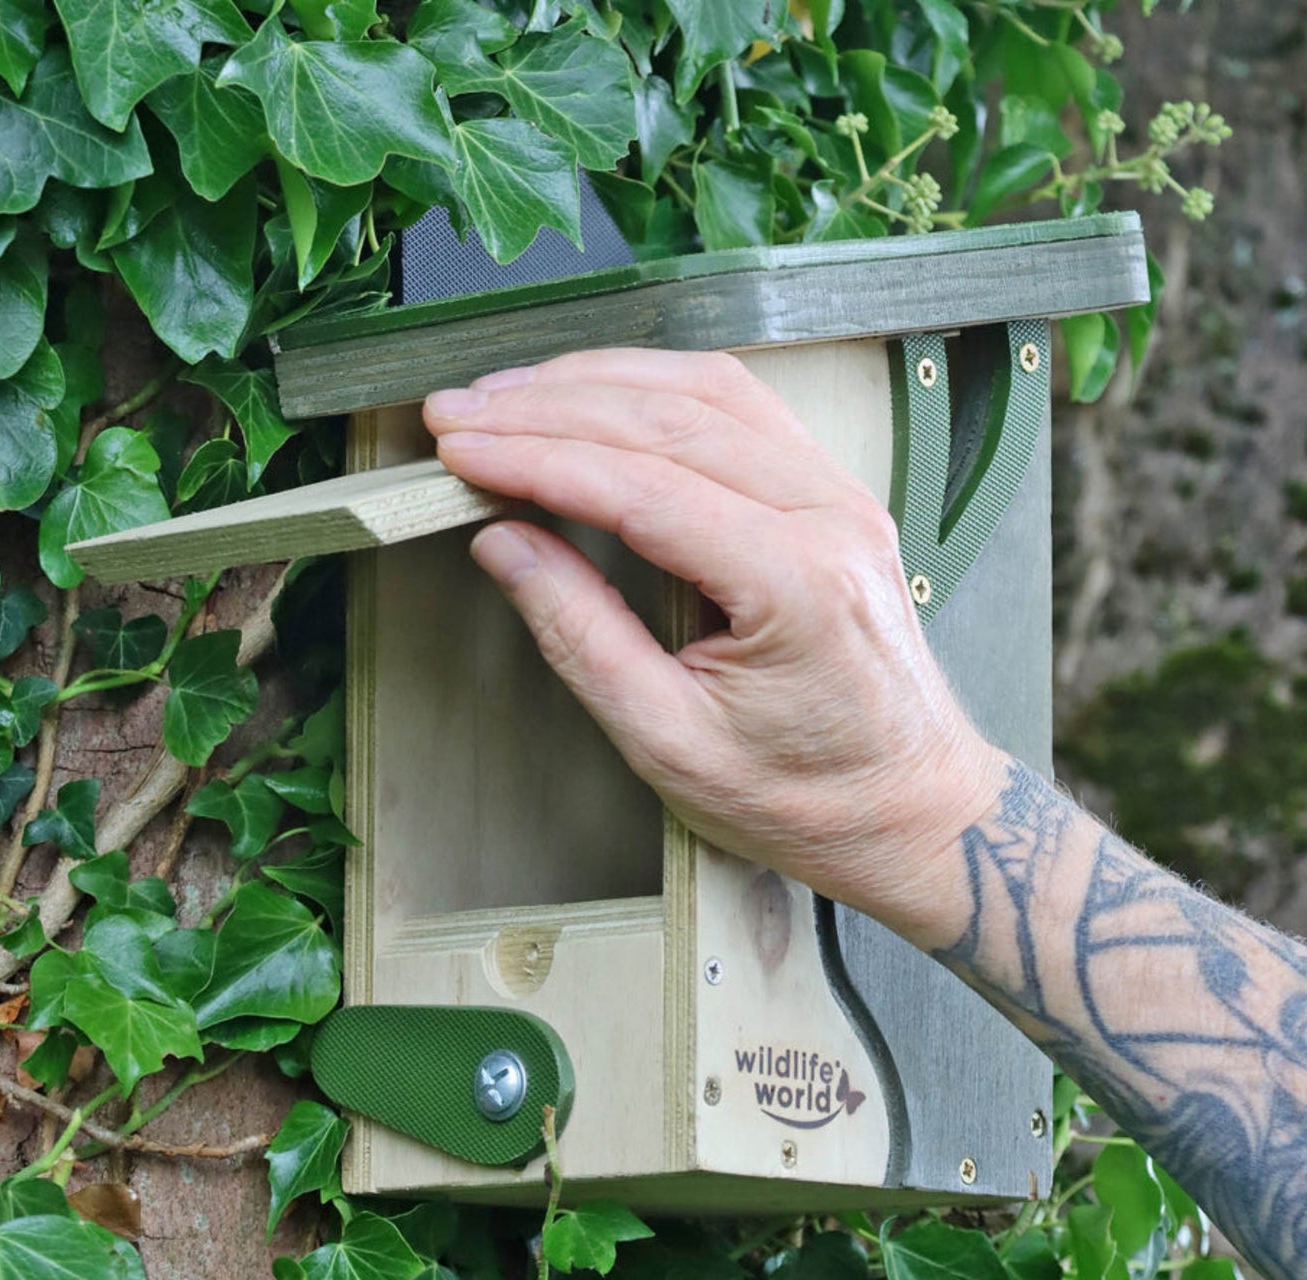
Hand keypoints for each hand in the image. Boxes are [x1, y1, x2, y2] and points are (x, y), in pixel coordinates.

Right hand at [423, 348, 1007, 940]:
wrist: (910, 810)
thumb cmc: (802, 799)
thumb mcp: (668, 742)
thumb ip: (581, 635)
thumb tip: (502, 542)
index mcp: (797, 583)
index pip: (642, 488)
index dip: (536, 460)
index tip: (457, 450)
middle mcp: (830, 515)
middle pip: (670, 420)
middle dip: (547, 406)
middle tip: (455, 413)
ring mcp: (840, 495)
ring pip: (705, 392)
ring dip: (595, 383)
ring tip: (504, 395)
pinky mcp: (831, 495)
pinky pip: (737, 409)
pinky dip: (652, 390)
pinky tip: (592, 394)